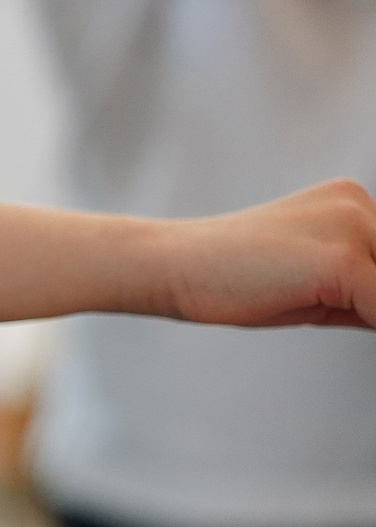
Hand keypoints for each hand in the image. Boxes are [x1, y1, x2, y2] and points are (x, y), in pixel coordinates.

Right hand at [157, 180, 375, 328]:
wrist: (171, 265)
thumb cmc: (231, 281)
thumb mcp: (317, 288)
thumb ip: (368, 298)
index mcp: (350, 202)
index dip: (375, 295)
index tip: (365, 312)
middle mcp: (357, 204)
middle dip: (374, 303)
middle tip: (345, 314)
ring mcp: (350, 226)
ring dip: (372, 312)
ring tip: (316, 307)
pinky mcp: (339, 260)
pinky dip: (370, 323)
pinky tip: (324, 318)